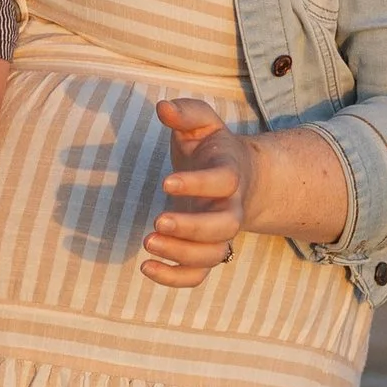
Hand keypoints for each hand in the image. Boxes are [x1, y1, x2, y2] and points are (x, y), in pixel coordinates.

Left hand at [143, 95, 257, 283]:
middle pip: (225, 227)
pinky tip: (145, 267)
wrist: (240, 177)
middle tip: (156, 222)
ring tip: (148, 243)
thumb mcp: (202, 124)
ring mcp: (221, 234)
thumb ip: (186, 112)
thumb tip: (162, 107)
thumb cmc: (212, 148)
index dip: (198, 184)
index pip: (223, 182)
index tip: (166, 182)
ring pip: (215, 254)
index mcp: (230, 174)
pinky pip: (199, 275)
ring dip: (182, 254)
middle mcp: (231, 207)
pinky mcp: (206, 251)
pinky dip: (175, 278)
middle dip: (192, 228)